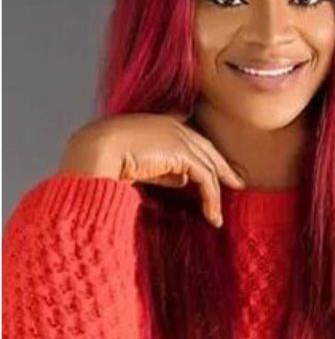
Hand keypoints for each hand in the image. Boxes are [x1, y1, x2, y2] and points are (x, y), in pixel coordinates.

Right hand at [58, 112, 244, 226]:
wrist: (95, 151)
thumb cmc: (107, 158)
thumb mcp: (142, 163)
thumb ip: (163, 170)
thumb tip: (183, 180)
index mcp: (162, 123)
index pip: (192, 139)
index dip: (205, 154)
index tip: (216, 169)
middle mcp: (175, 125)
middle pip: (207, 149)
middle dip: (222, 168)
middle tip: (235, 183)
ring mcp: (180, 136)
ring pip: (208, 165)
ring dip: (215, 192)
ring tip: (217, 216)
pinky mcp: (183, 152)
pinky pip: (205, 177)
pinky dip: (211, 197)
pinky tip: (211, 214)